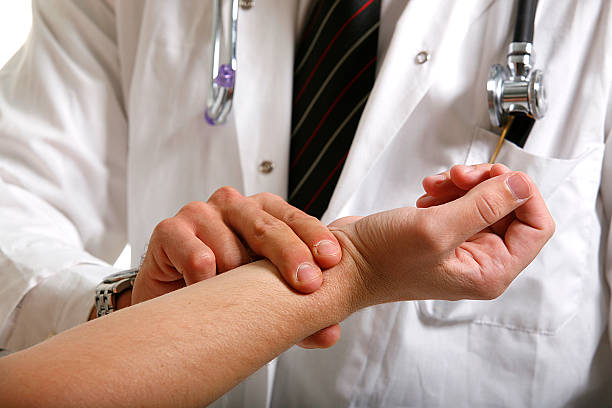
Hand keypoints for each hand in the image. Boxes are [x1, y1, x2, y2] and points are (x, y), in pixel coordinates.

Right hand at [132, 187, 342, 346]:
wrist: (174, 298)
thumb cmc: (226, 289)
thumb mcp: (267, 299)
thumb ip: (300, 314)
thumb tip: (330, 333)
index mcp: (263, 211)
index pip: (295, 219)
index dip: (315, 238)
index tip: (331, 262)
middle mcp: (234, 206)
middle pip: (267, 227)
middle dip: (291, 256)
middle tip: (307, 284)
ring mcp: (201, 213)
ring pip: (231, 249)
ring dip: (238, 283)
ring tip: (234, 302)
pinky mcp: (170, 229)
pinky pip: (198, 258)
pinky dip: (205, 282)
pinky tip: (204, 294)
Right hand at [333, 164, 554, 306]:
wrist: (346, 263)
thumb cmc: (381, 260)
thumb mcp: (435, 229)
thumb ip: (484, 206)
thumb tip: (520, 184)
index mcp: (490, 271)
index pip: (536, 226)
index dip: (522, 193)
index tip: (495, 175)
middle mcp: (481, 261)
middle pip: (511, 208)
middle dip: (485, 183)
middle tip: (458, 176)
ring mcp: (463, 247)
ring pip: (486, 200)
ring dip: (463, 184)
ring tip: (435, 186)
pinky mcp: (445, 233)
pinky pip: (464, 201)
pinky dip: (449, 190)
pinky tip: (427, 195)